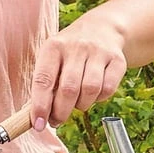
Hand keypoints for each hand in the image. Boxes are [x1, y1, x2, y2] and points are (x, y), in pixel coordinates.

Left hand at [28, 11, 127, 129]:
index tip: (37, 125)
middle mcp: (76, 47)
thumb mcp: (53, 57)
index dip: (40, 105)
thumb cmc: (70, 52)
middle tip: (57, 120)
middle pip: (68, 89)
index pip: (43, 79)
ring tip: (77, 103)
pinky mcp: (117, 60)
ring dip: (81, 105)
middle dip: (61, 112)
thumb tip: (36, 117)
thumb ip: (45, 84)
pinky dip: (99, 99)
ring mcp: (98, 52)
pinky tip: (94, 94)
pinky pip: (108, 89)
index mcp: (53, 46)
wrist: (103, 28)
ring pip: (89, 90)